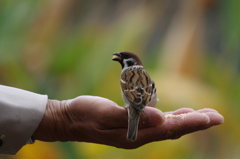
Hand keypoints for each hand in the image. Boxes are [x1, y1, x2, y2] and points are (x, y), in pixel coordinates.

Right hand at [32, 96, 223, 148]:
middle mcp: (139, 136)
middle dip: (196, 122)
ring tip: (205, 115)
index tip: (211, 117)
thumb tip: (160, 118)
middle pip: (173, 129)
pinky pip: (157, 122)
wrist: (71, 119)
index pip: (169, 128)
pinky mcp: (131, 124)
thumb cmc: (85, 114)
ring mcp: (135, 131)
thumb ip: (131, 117)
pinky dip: (171, 118)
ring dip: (187, 120)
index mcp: (134, 134)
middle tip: (217, 116)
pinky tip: (178, 114)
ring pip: (167, 126)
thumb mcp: (105, 114)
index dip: (191, 122)